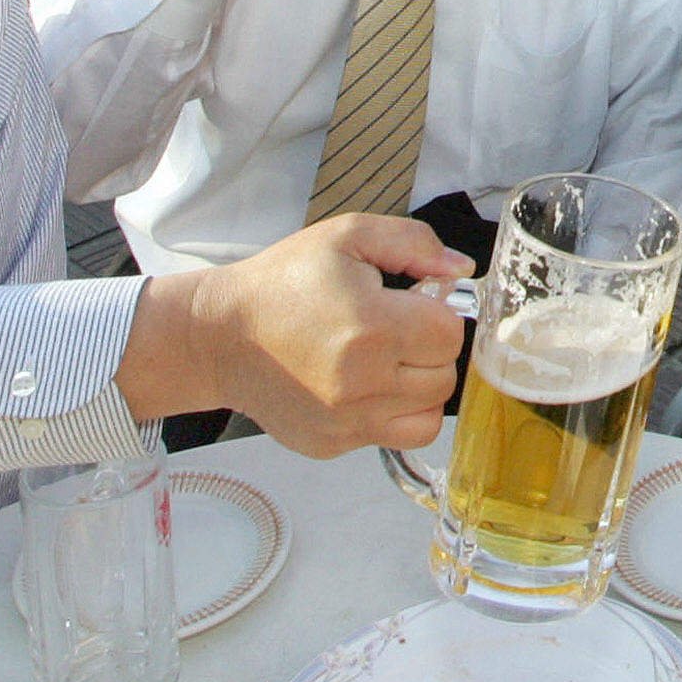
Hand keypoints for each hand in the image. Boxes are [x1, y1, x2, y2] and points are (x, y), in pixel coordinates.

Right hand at [157, 216, 472, 454]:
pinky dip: (392, 414)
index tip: (412, 304)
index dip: (437, 314)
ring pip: (429, 415)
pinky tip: (366, 387)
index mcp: (373, 327)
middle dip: (430, 349)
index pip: (449, 335)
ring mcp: (347, 422)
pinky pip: (393, 437)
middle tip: (397, 330)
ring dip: (419, 387)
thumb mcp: (347, 237)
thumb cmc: (284, 281)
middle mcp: (363, 383)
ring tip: (388, 361)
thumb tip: (462, 269)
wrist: (220, 336)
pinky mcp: (332, 444)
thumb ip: (414, 243)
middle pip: (444, 377)